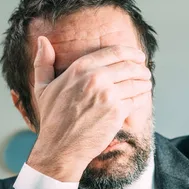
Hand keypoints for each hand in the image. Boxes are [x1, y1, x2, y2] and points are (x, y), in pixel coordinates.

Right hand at [27, 36, 151, 181]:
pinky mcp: (117, 112)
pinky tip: (142, 98)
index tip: (138, 56)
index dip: (131, 52)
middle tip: (145, 71)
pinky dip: (142, 98)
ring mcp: (108, 95)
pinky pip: (137, 100)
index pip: (114, 52)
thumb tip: (42, 40)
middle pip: (129, 66)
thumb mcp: (42, 88)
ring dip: (144, 82)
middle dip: (141, 68)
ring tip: (146, 83)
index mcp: (80, 68)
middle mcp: (95, 78)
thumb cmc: (52, 119)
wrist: (60, 148)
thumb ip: (43, 62)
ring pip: (136, 82)